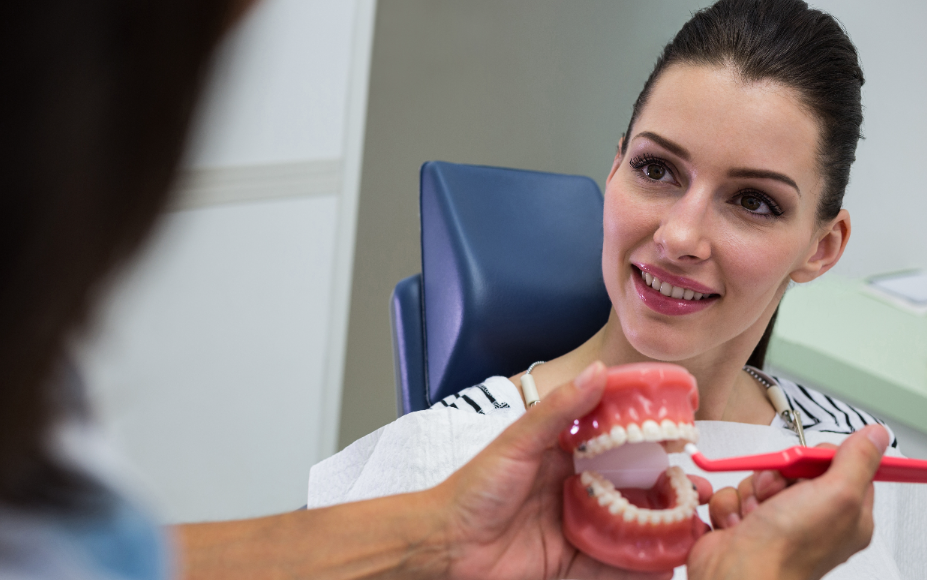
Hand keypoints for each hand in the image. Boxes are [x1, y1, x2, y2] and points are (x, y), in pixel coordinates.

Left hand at [426, 361, 671, 579]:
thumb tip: (597, 372)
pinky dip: (640, 568)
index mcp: (564, 456)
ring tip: (694, 529)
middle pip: (630, 490)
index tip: (681, 434)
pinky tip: (666, 567)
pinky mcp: (571, 566)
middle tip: (696, 489)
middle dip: (666, 491)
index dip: (649, 440)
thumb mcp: (517, 442)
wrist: (444, 545)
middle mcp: (575, 491)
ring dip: (661, 530)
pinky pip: (612, 567)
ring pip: (628, 529)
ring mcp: (576, 529)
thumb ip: (559, 410)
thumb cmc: (474, 489)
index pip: (615, 443)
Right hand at [687, 424, 889, 579]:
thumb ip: (856, 460)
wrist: (737, 574)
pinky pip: (734, 492)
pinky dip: (730, 504)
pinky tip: (738, 523)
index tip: (810, 464)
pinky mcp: (744, 522)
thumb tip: (875, 435)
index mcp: (845, 515)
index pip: (840, 466)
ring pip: (760, 478)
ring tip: (755, 515)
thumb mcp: (836, 495)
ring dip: (751, 490)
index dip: (820, 458)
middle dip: (777, 473)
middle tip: (778, 493)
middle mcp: (812, 519)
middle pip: (794, 468)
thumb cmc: (788, 548)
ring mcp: (776, 521)